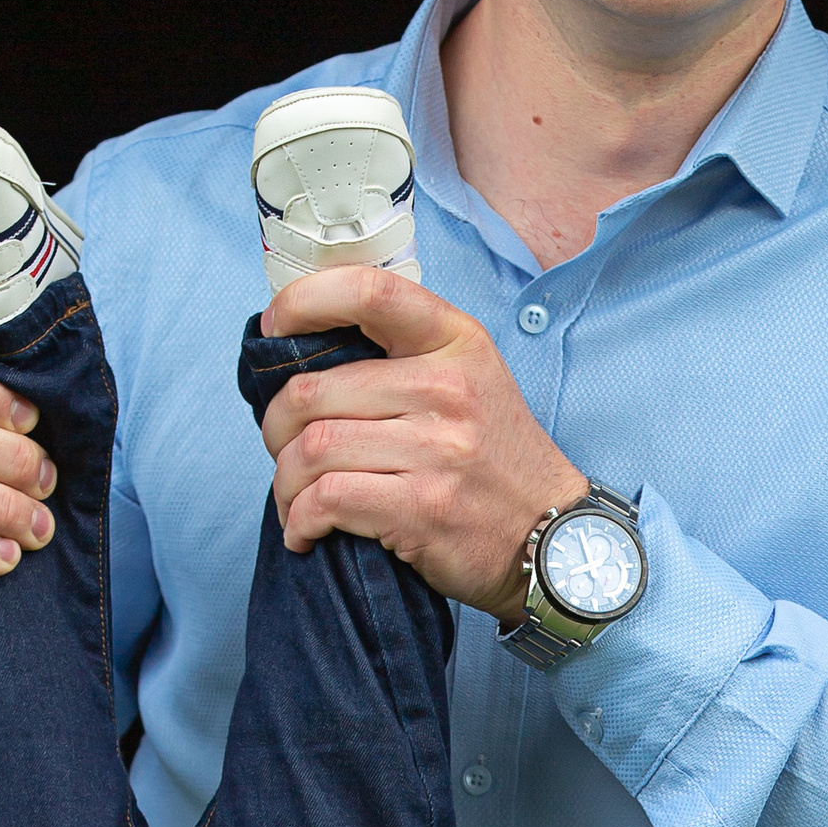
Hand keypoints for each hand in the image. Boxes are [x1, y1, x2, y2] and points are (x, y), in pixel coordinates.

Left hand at [255, 269, 583, 616]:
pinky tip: (306, 529)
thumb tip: (306, 352)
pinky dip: (300, 519)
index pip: (369, 291)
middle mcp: (447, 388)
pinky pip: (327, 500)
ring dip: (285, 482)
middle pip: (313, 391)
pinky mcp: (422, 507)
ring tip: (293, 498)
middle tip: (283, 449)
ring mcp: (436, 449)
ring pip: (312, 449)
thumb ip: (405, 356)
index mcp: (456, 342)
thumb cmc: (495, 460)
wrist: (553, 535)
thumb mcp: (471, 380)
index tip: (275, 327)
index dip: (303, 301)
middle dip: (276, 428)